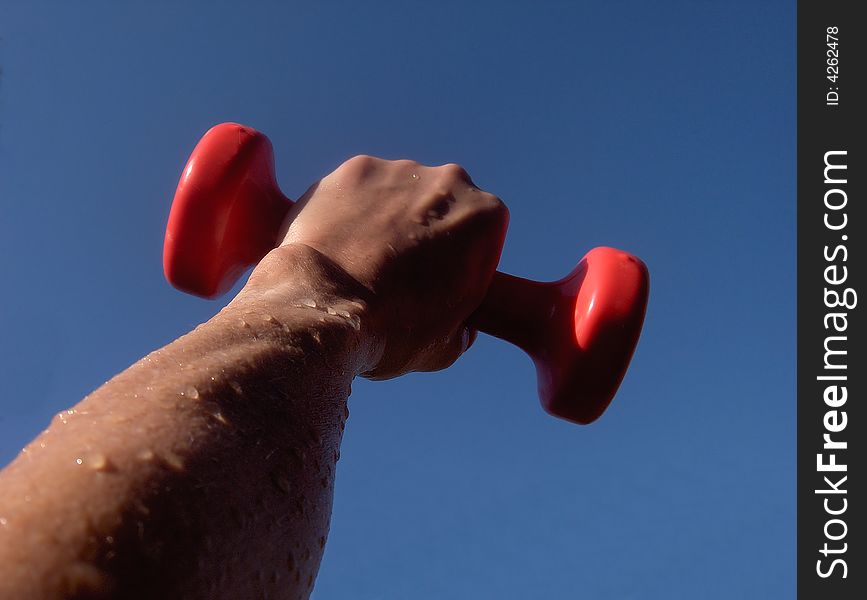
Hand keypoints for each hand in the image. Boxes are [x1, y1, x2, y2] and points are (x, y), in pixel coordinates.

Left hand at [243, 155, 508, 378]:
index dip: (463, 256)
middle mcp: (448, 182)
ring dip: (385, 218)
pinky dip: (348, 210)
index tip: (443, 277)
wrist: (325, 311)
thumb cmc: (391, 332)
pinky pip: (356, 190)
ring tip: (359, 261)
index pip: (484, 231)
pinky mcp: (352, 170)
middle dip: (424, 229)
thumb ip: (462, 324)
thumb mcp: (446, 345)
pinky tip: (335, 245)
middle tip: (399, 269)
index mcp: (485, 218)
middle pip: (441, 203)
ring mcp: (397, 171)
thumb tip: (460, 327)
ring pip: (396, 193)